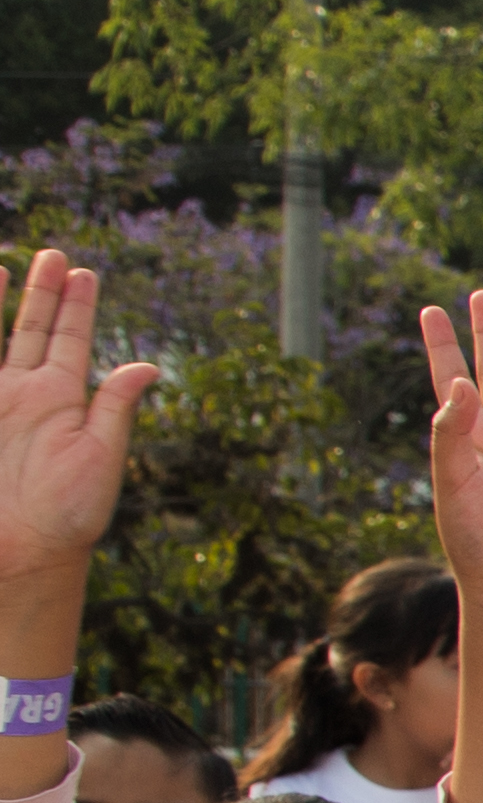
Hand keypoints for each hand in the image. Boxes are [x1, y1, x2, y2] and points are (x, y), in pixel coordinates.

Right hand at [0, 252, 158, 592]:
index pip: (72, 341)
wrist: (18, 548)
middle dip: (45, 292)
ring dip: (1, 302)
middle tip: (57, 254)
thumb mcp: (99, 457)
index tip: (86, 271)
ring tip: (10, 261)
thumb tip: (149, 366)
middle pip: (35, 329)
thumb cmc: (66, 512)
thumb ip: (115, 408)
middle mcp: (26, 394)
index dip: (78, 307)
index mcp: (63, 401)